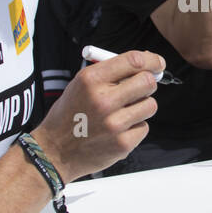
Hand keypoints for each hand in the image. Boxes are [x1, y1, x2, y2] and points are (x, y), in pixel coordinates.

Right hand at [31, 50, 162, 182]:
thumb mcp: (80, 85)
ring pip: (150, 105)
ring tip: (122, 113)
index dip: (151, 60)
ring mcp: (114, 124)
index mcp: (91, 80)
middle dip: (148, 83)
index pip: (133, 61)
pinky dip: (135, 128)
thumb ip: (110, 73)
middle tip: (141, 89)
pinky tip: (117, 131)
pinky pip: (144, 127)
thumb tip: (147, 63)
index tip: (158, 63)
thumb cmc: (70, 115)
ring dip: (141, 107)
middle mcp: (103, 100)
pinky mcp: (122, 143)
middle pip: (147, 82)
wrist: (54, 152)